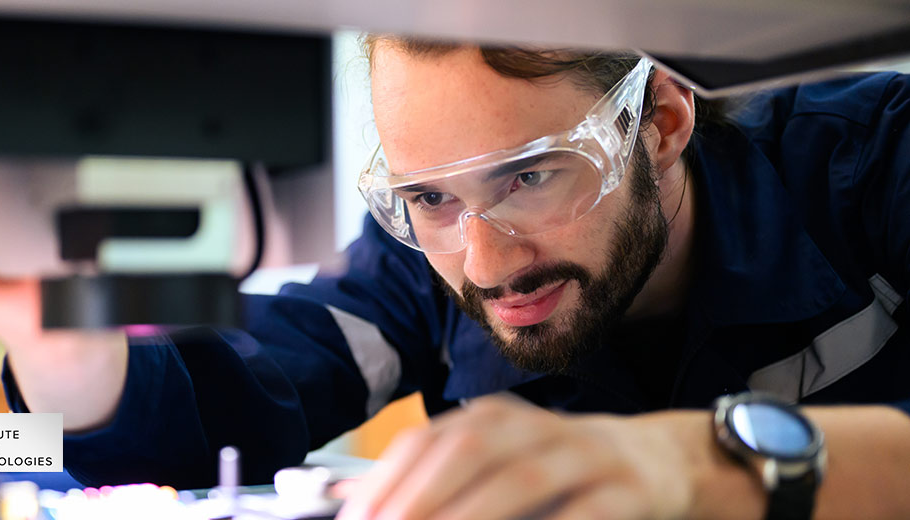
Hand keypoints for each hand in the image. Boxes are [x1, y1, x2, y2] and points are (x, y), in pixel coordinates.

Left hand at [337, 395, 695, 519]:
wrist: (657, 461)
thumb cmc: (558, 471)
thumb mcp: (495, 462)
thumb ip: (430, 477)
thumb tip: (348, 497)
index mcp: (492, 418)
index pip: (427, 439)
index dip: (387, 479)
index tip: (356, 519)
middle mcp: (533, 427)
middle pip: (469, 448)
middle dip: (421, 495)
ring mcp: (582, 454)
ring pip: (523, 477)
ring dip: (474, 514)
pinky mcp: (626, 490)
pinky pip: (586, 513)